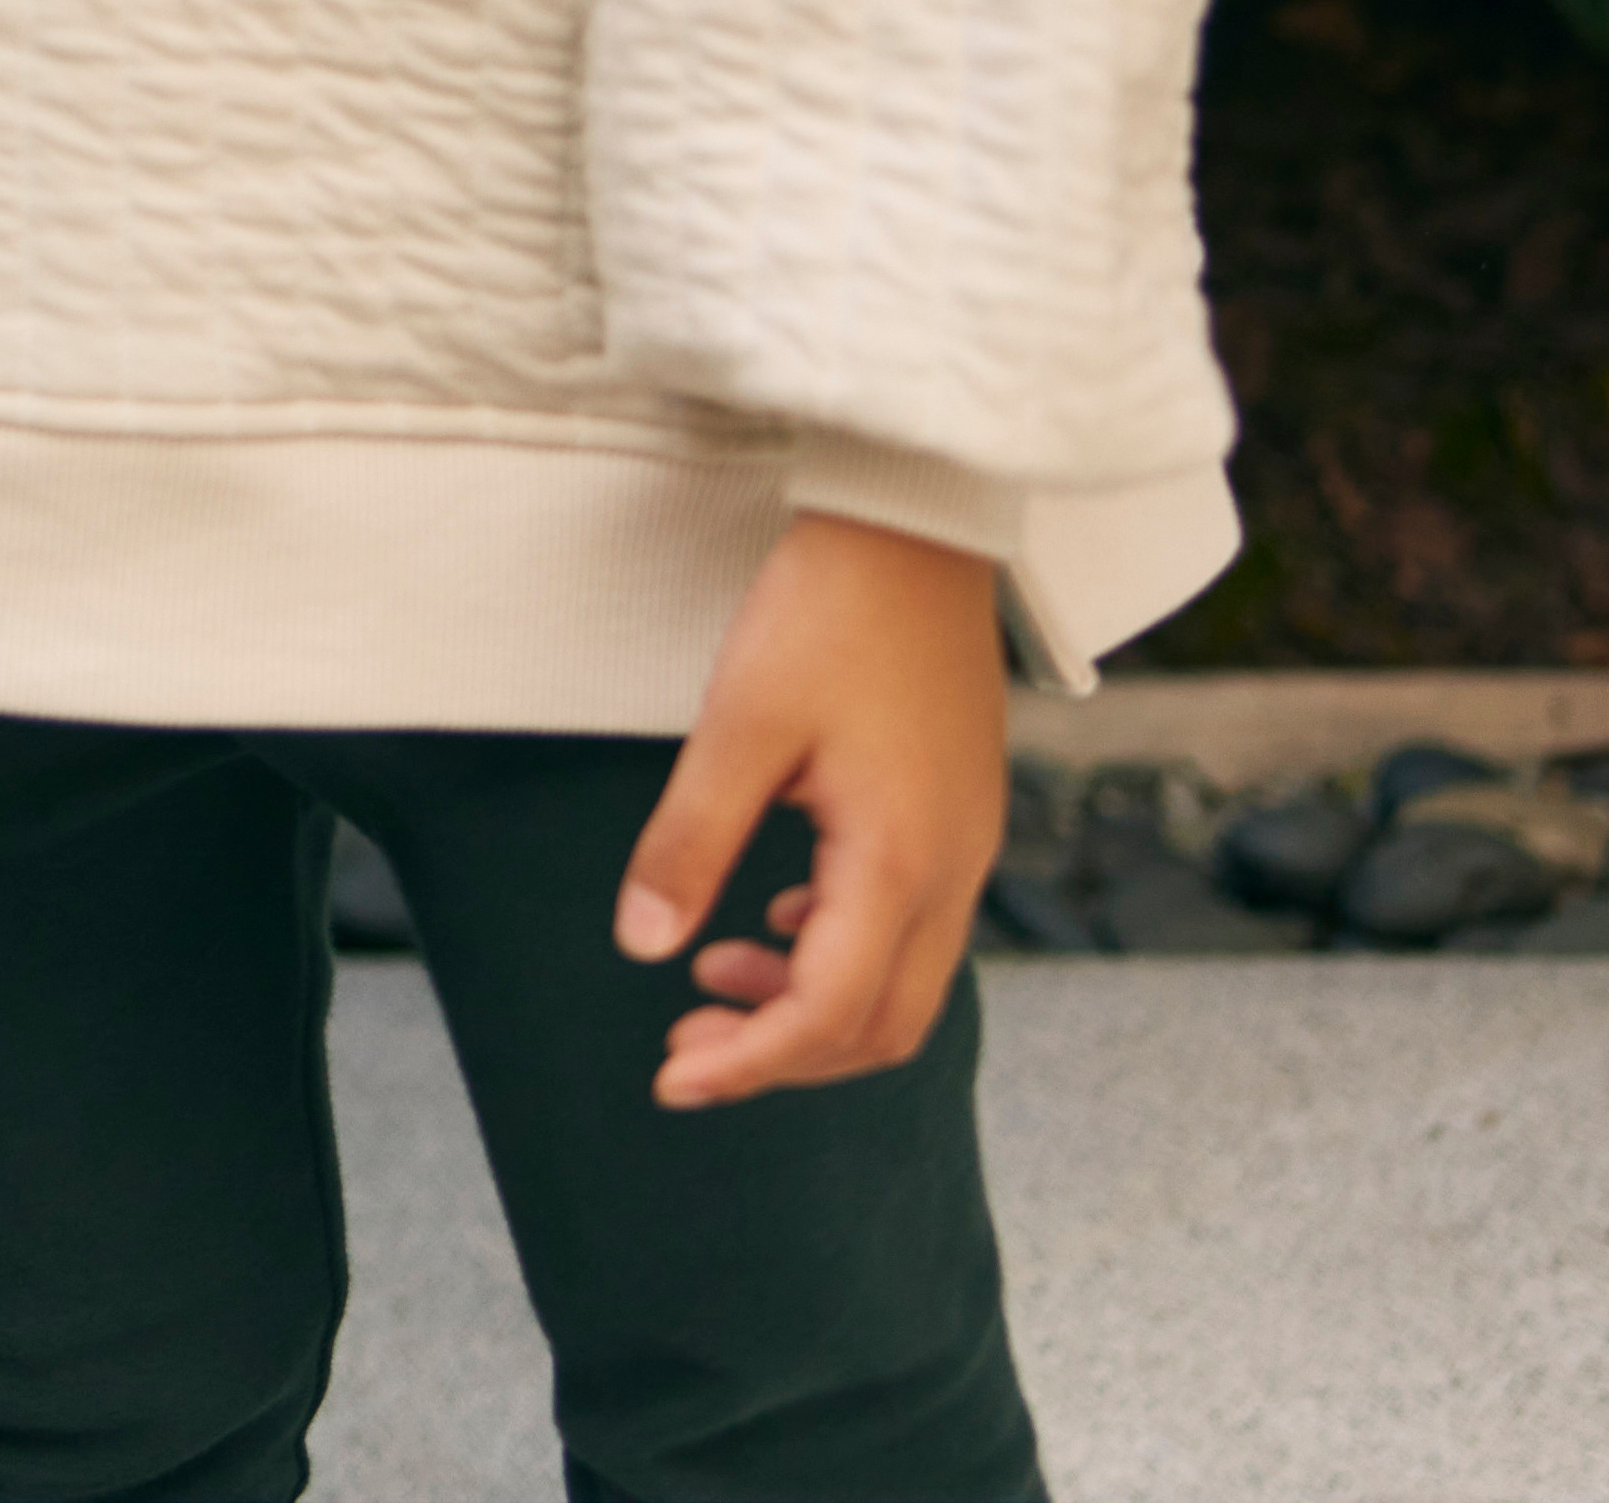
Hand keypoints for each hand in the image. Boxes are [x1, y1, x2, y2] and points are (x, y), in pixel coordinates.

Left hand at [621, 511, 1004, 1103]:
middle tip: (682, 1045)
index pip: (829, 1014)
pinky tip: (766, 922)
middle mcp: (952, 872)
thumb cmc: (827, 614)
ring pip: (898, 984)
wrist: (916, 529)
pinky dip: (834, 952)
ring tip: (707, 980)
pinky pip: (907, 928)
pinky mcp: (956, 820)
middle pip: (879, 1025)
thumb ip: (690, 842)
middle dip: (780, 1055)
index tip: (672, 1079)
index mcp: (901, 861)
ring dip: (806, 1006)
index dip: (750, 1063)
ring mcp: (965, 848)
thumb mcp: (739, 727)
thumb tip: (643, 948)